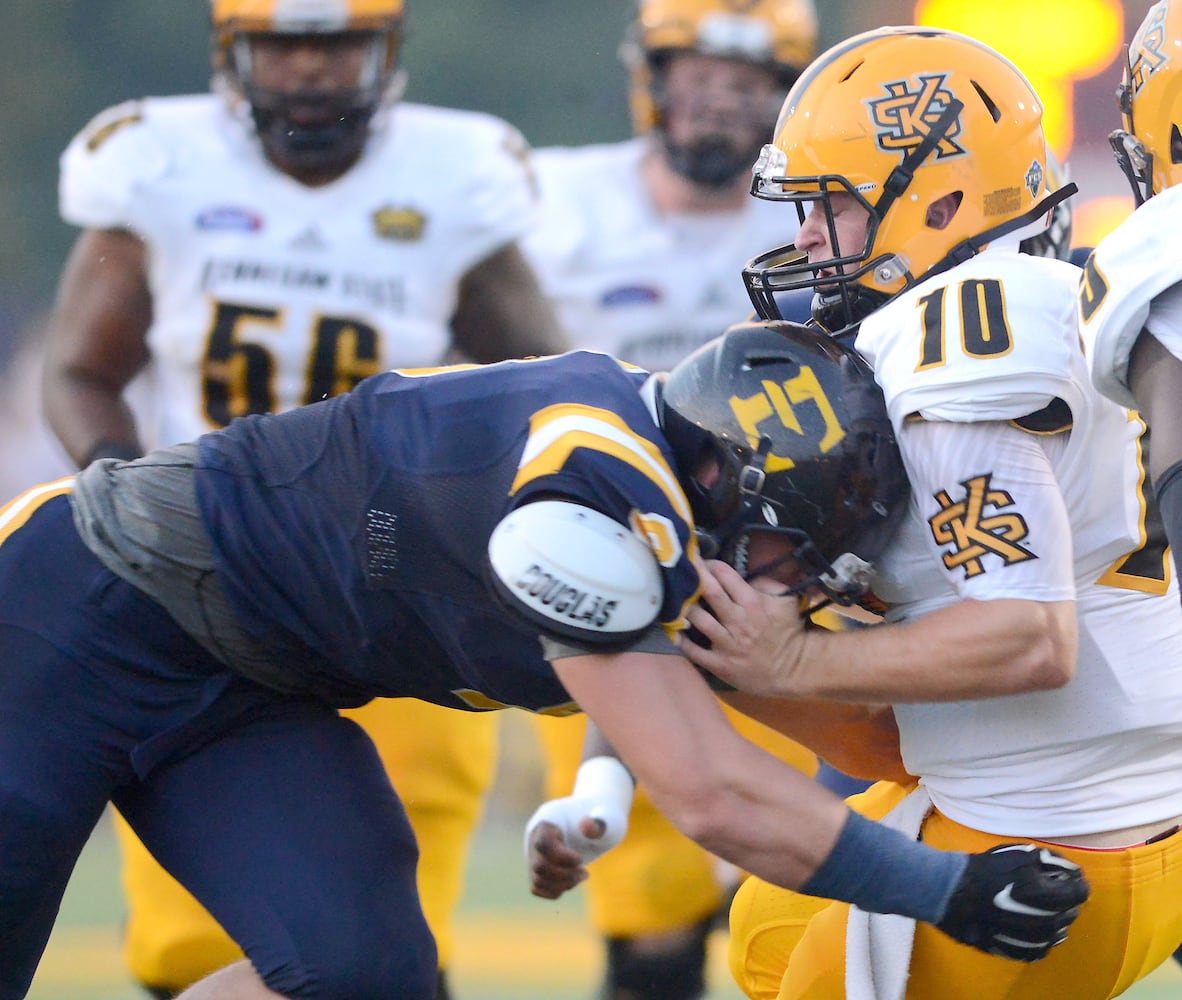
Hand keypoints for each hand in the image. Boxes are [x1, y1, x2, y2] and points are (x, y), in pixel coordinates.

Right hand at [524, 795, 628, 899]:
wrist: (597, 817)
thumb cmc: (602, 815)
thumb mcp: (607, 816)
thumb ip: (599, 822)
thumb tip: (586, 827)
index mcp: (548, 817)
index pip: (543, 843)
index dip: (562, 857)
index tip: (581, 858)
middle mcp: (535, 835)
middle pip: (538, 865)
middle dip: (565, 875)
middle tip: (585, 873)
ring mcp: (535, 851)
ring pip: (537, 879)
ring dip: (562, 885)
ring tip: (583, 876)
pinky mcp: (539, 866)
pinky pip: (537, 887)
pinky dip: (554, 891)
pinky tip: (572, 881)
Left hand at [680, 559, 808, 695]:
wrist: (792, 669)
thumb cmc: (787, 631)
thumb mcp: (786, 600)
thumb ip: (766, 583)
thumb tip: (743, 575)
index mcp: (753, 603)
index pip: (726, 575)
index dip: (711, 565)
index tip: (701, 561)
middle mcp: (738, 621)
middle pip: (710, 592)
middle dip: (694, 576)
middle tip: (681, 567)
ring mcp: (727, 644)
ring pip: (699, 620)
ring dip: (685, 607)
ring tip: (673, 598)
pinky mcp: (720, 664)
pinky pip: (695, 652)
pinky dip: (681, 642)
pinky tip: (672, 631)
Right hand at [935, 844, 1088, 960]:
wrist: (955, 895)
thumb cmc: (987, 871)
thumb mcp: (1020, 854)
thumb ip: (1052, 861)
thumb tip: (1074, 871)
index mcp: (1050, 898)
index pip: (1081, 892)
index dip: (1075, 881)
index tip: (1066, 876)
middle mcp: (1049, 924)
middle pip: (1071, 911)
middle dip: (1064, 898)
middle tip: (1045, 887)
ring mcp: (1038, 942)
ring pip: (1059, 930)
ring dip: (1054, 916)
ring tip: (1034, 904)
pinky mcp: (1025, 953)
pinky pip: (1044, 945)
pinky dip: (1041, 933)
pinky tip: (1026, 921)